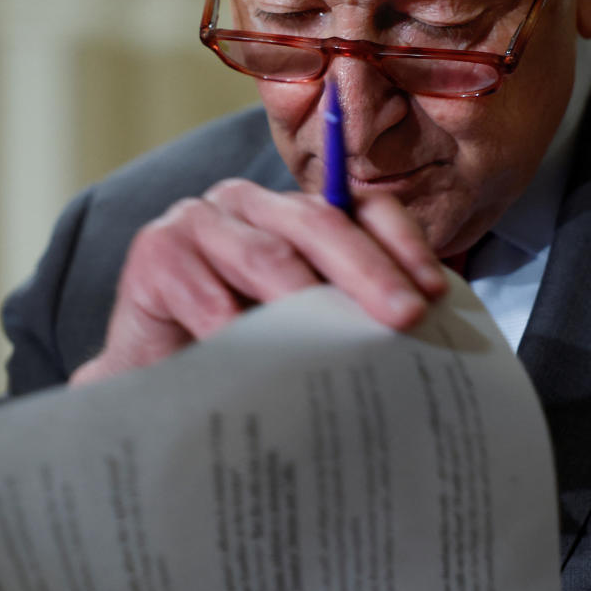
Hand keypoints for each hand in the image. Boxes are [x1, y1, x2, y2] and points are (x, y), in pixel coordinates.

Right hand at [71, 178, 446, 385]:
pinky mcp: (155, 253)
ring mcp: (199, 220)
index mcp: (296, 213)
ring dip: (308, 301)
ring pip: (266, 255)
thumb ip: (353, 314)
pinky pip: (204, 293)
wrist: (158, 386)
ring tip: (342, 345)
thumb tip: (426, 333)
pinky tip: (264, 366)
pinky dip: (237, 330)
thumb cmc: (243, 351)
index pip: (363, 209)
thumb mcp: (307, 327)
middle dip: (369, 272)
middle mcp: (250, 203)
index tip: (435, 294)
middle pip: (321, 223)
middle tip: (405, 318)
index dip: (403, 246)